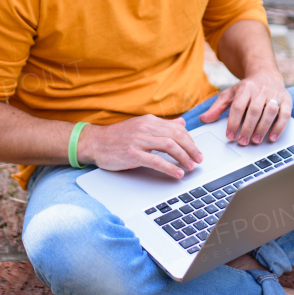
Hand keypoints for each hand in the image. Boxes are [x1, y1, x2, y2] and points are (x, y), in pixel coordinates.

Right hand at [77, 115, 204, 179]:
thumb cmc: (117, 137)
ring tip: (190, 167)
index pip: (177, 129)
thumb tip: (182, 123)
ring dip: (184, 158)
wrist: (94, 142)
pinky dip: (170, 168)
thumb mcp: (141, 126)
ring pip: (169, 146)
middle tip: (198, 160)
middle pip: (176, 136)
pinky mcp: (132, 154)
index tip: (196, 151)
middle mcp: (145, 128)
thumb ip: (162, 126)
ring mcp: (138, 140)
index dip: (190, 141)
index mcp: (149, 121)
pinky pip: (156, 161)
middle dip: (191, 149)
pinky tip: (177, 173)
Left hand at [198, 69, 290, 145]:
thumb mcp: (230, 94)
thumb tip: (203, 119)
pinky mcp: (287, 99)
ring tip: (255, 141)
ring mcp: (275, 94)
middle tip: (242, 142)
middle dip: (248, 128)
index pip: (238, 106)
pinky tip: (272, 138)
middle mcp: (261, 90)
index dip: (233, 122)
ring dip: (263, 128)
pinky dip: (279, 127)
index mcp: (245, 88)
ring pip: (270, 111)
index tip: (230, 136)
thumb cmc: (247, 88)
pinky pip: (285, 114)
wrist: (266, 73)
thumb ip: (217, 107)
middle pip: (254, 110)